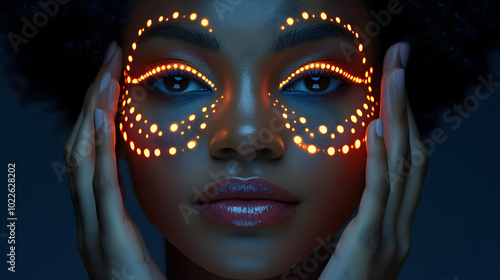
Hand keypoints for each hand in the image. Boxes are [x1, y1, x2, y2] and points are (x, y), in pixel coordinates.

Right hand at [64, 42, 165, 279]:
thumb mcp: (137, 248)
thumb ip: (135, 218)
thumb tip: (155, 185)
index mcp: (96, 221)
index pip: (89, 158)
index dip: (95, 117)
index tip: (110, 80)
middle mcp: (87, 222)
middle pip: (80, 148)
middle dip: (93, 102)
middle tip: (108, 61)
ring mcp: (93, 232)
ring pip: (83, 159)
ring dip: (94, 114)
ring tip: (105, 76)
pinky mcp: (109, 242)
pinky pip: (100, 188)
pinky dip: (97, 149)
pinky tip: (100, 118)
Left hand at [319, 42, 427, 279]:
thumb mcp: (351, 248)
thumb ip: (356, 219)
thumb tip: (352, 191)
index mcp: (394, 225)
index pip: (409, 162)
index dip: (406, 120)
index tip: (395, 84)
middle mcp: (401, 227)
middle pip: (414, 153)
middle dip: (407, 104)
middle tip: (400, 61)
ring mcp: (391, 237)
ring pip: (405, 166)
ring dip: (399, 117)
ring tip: (394, 76)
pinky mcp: (369, 245)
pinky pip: (380, 195)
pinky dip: (383, 159)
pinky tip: (379, 128)